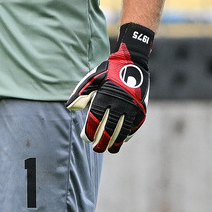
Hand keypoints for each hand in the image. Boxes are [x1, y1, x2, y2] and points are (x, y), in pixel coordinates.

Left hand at [67, 23, 152, 153]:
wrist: (132, 62)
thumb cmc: (108, 72)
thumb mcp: (92, 78)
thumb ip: (81, 93)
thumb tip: (70, 107)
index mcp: (105, 96)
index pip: (95, 119)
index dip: (91, 131)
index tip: (87, 138)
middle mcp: (119, 103)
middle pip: (110, 128)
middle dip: (103, 141)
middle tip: (97, 149)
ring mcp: (132, 107)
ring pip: (124, 129)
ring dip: (117, 142)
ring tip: (111, 149)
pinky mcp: (142, 108)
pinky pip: (135, 125)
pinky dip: (129, 134)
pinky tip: (123, 140)